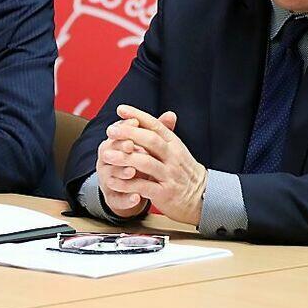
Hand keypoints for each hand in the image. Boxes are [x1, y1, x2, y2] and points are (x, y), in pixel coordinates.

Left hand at [100, 104, 206, 225]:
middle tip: (110, 130)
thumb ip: (167, 135)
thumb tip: (167, 113)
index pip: (156, 125)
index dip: (138, 116)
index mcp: (174, 144)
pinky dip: (126, 184)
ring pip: (146, 163)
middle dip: (129, 133)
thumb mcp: (177, 150)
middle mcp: (173, 157)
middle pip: (151, 141)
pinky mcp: (164, 193)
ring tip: (106, 155)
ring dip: (124, 158)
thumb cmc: (183, 172)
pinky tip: (112, 182)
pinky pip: (143, 186)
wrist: (201, 197)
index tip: (121, 109)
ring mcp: (169, 175)